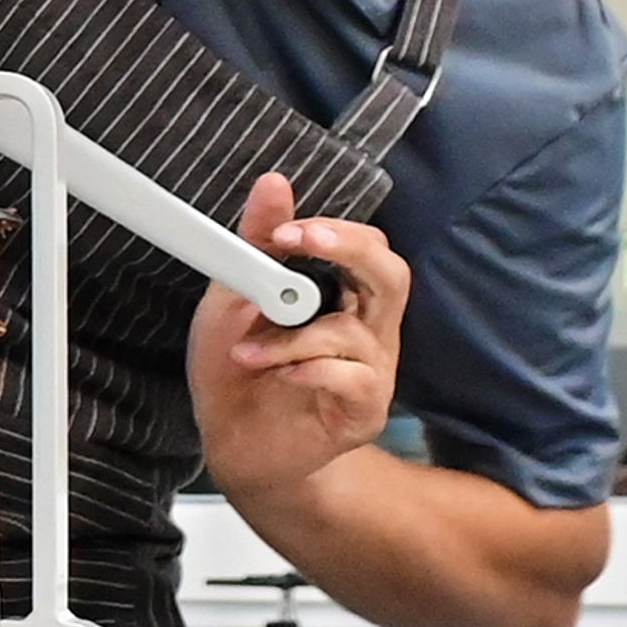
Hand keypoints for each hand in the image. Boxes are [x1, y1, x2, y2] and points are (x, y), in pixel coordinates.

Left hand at [188, 173, 407, 502]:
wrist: (232, 442)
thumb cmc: (238, 368)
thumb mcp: (232, 299)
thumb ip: (254, 246)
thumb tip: (274, 184)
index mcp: (344, 298)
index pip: (370, 248)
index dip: (335, 232)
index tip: (285, 229)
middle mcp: (368, 331)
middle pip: (393, 277)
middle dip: (348, 251)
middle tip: (296, 241)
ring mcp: (372, 373)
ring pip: (356, 332)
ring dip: (291, 336)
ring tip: (245, 349)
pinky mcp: (364, 412)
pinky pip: (353, 378)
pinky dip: (307, 369)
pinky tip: (276, 374)